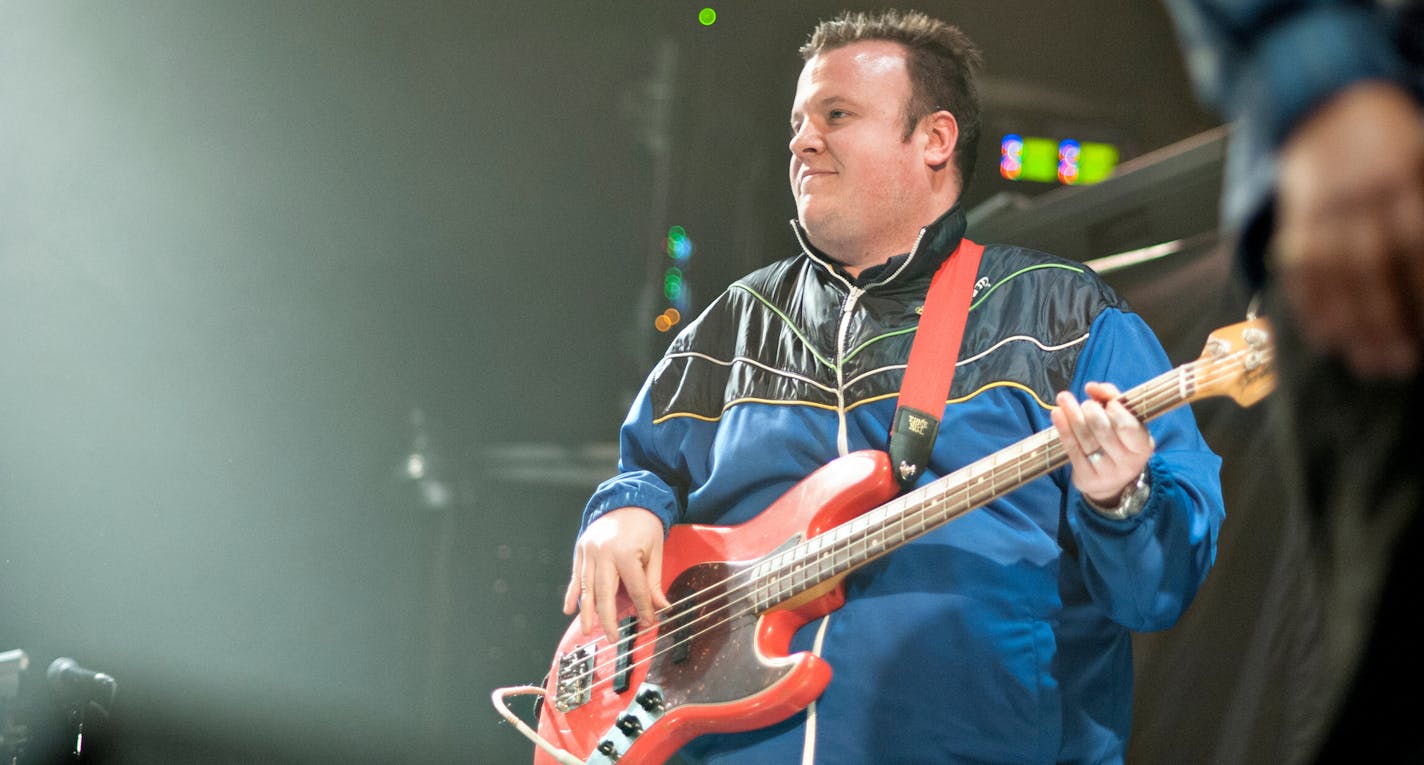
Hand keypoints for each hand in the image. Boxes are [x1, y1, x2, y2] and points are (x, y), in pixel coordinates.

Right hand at [562, 506, 670, 645]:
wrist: (628, 498)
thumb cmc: (644, 525)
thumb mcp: (655, 551)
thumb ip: (653, 581)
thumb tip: (661, 607)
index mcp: (625, 553)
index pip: (635, 589)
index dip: (643, 608)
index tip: (648, 623)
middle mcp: (603, 553)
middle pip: (605, 593)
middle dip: (608, 619)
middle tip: (612, 638)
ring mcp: (589, 551)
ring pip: (586, 588)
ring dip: (586, 612)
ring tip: (586, 632)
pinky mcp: (581, 550)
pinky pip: (575, 576)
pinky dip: (571, 594)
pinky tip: (568, 610)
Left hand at [1051, 382, 1154, 506]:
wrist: (1113, 481)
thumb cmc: (1119, 440)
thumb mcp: (1125, 421)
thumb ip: (1112, 399)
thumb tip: (1092, 387)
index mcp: (1142, 446)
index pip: (1128, 427)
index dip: (1116, 412)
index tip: (1109, 403)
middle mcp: (1127, 462)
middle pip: (1103, 431)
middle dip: (1091, 411)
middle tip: (1086, 404)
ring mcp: (1106, 472)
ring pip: (1085, 439)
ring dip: (1072, 415)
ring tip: (1064, 398)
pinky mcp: (1087, 477)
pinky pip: (1072, 450)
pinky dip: (1063, 429)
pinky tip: (1057, 413)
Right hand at [1274, 80, 1423, 377]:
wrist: (1324, 99)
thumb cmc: (1389, 137)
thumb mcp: (1422, 155)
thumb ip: (1422, 202)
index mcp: (1403, 170)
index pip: (1415, 240)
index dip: (1421, 288)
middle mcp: (1360, 189)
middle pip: (1371, 264)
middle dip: (1384, 319)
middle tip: (1399, 363)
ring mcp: (1322, 204)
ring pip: (1333, 272)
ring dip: (1348, 323)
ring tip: (1366, 362)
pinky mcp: (1293, 215)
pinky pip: (1298, 265)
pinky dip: (1308, 305)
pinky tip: (1324, 337)